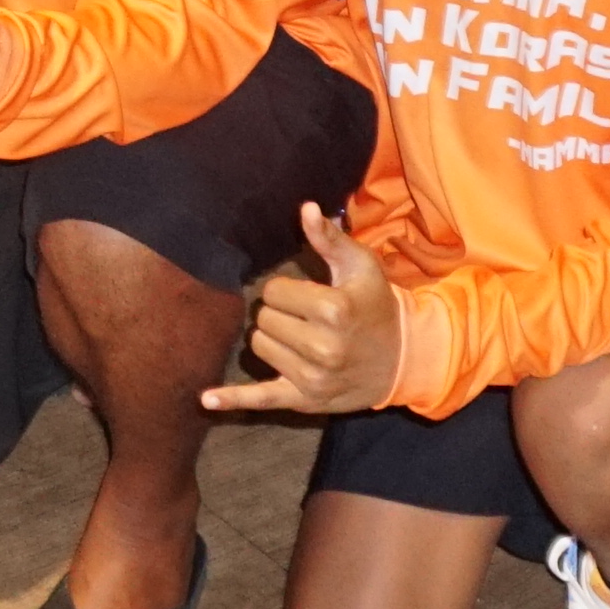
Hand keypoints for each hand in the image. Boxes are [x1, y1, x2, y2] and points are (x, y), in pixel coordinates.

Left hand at [201, 203, 410, 416]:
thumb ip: (329, 238)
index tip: (309, 296)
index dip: (287, 290)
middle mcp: (322, 346)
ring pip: (259, 348)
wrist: (402, 360)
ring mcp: (312, 377)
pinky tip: (207, 400)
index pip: (273, 291)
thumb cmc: (376, 305)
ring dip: (273, 340)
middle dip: (280, 314)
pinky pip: (261, 400)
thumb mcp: (360, 266)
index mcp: (333, 309)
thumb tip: (305, 208)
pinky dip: (233, 400)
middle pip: (263, 319)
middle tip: (307, 318)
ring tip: (302, 339)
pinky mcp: (304, 400)